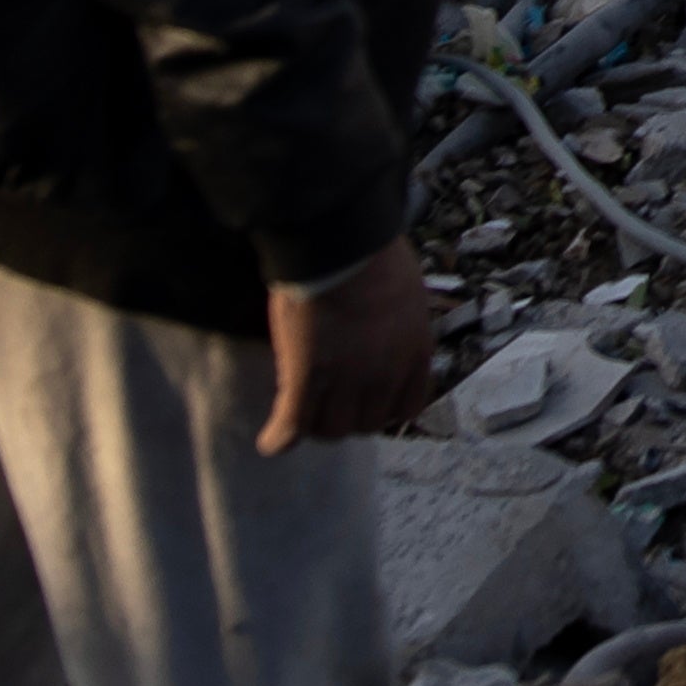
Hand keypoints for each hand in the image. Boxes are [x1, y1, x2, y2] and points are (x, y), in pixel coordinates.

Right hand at [261, 241, 440, 449]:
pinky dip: (280, 437)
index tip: (369, 403)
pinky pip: (293, 422)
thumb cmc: (370, 254)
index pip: (407, 407)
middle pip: (366, 423)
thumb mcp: (404, 293)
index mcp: (415, 350)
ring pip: (330, 428)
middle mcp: (386, 373)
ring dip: (313, 425)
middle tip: (326, 402)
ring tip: (299, 415)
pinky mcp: (307, 376)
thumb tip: (384, 331)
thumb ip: (397, 323)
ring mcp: (347, 378)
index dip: (385, 409)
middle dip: (347, 417)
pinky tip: (270, 442)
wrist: (340, 243)